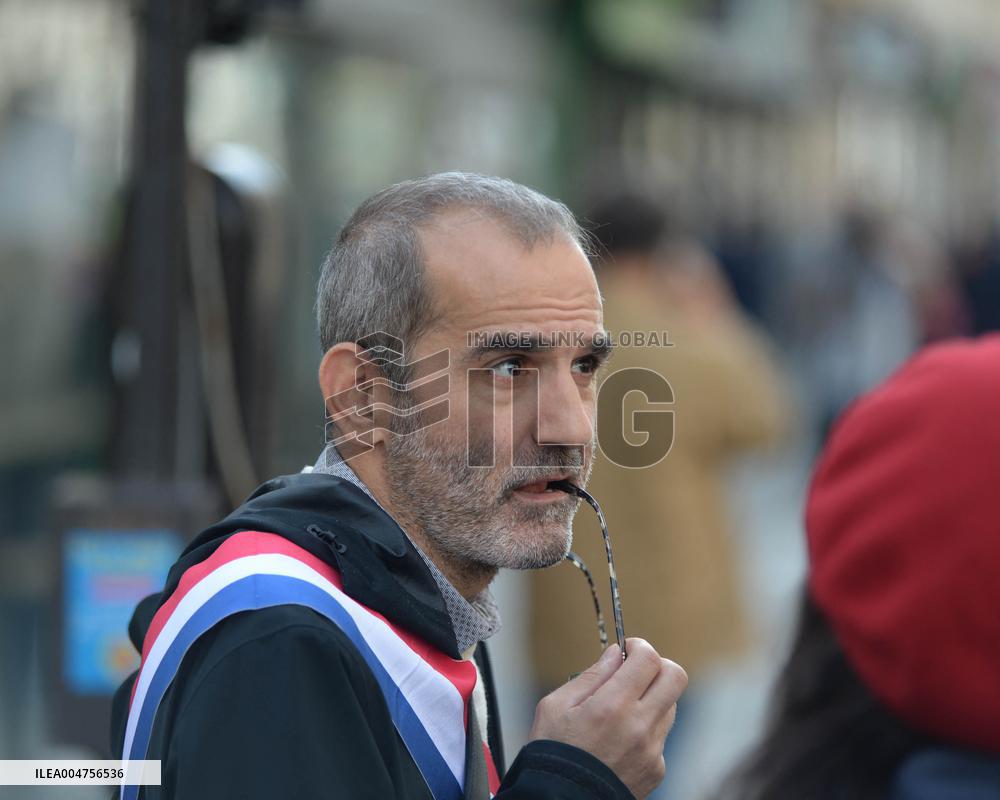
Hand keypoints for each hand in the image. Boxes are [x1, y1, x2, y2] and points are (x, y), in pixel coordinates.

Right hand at [528, 638, 686, 798]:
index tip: (628, 650)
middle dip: (658, 666)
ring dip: (652, 697)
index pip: (649, 659)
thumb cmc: (553, 753)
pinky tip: (621, 738)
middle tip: (636, 671)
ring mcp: (652, 751)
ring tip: (622, 708)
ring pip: (670, 706)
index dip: (639, 647)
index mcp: (612, 706)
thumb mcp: (556, 706)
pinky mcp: (657, 769)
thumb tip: (616, 653)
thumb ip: (591, 676)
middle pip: (676, 677)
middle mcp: (639, 727)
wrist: (561, 799)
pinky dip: (646, 728)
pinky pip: (661, 735)